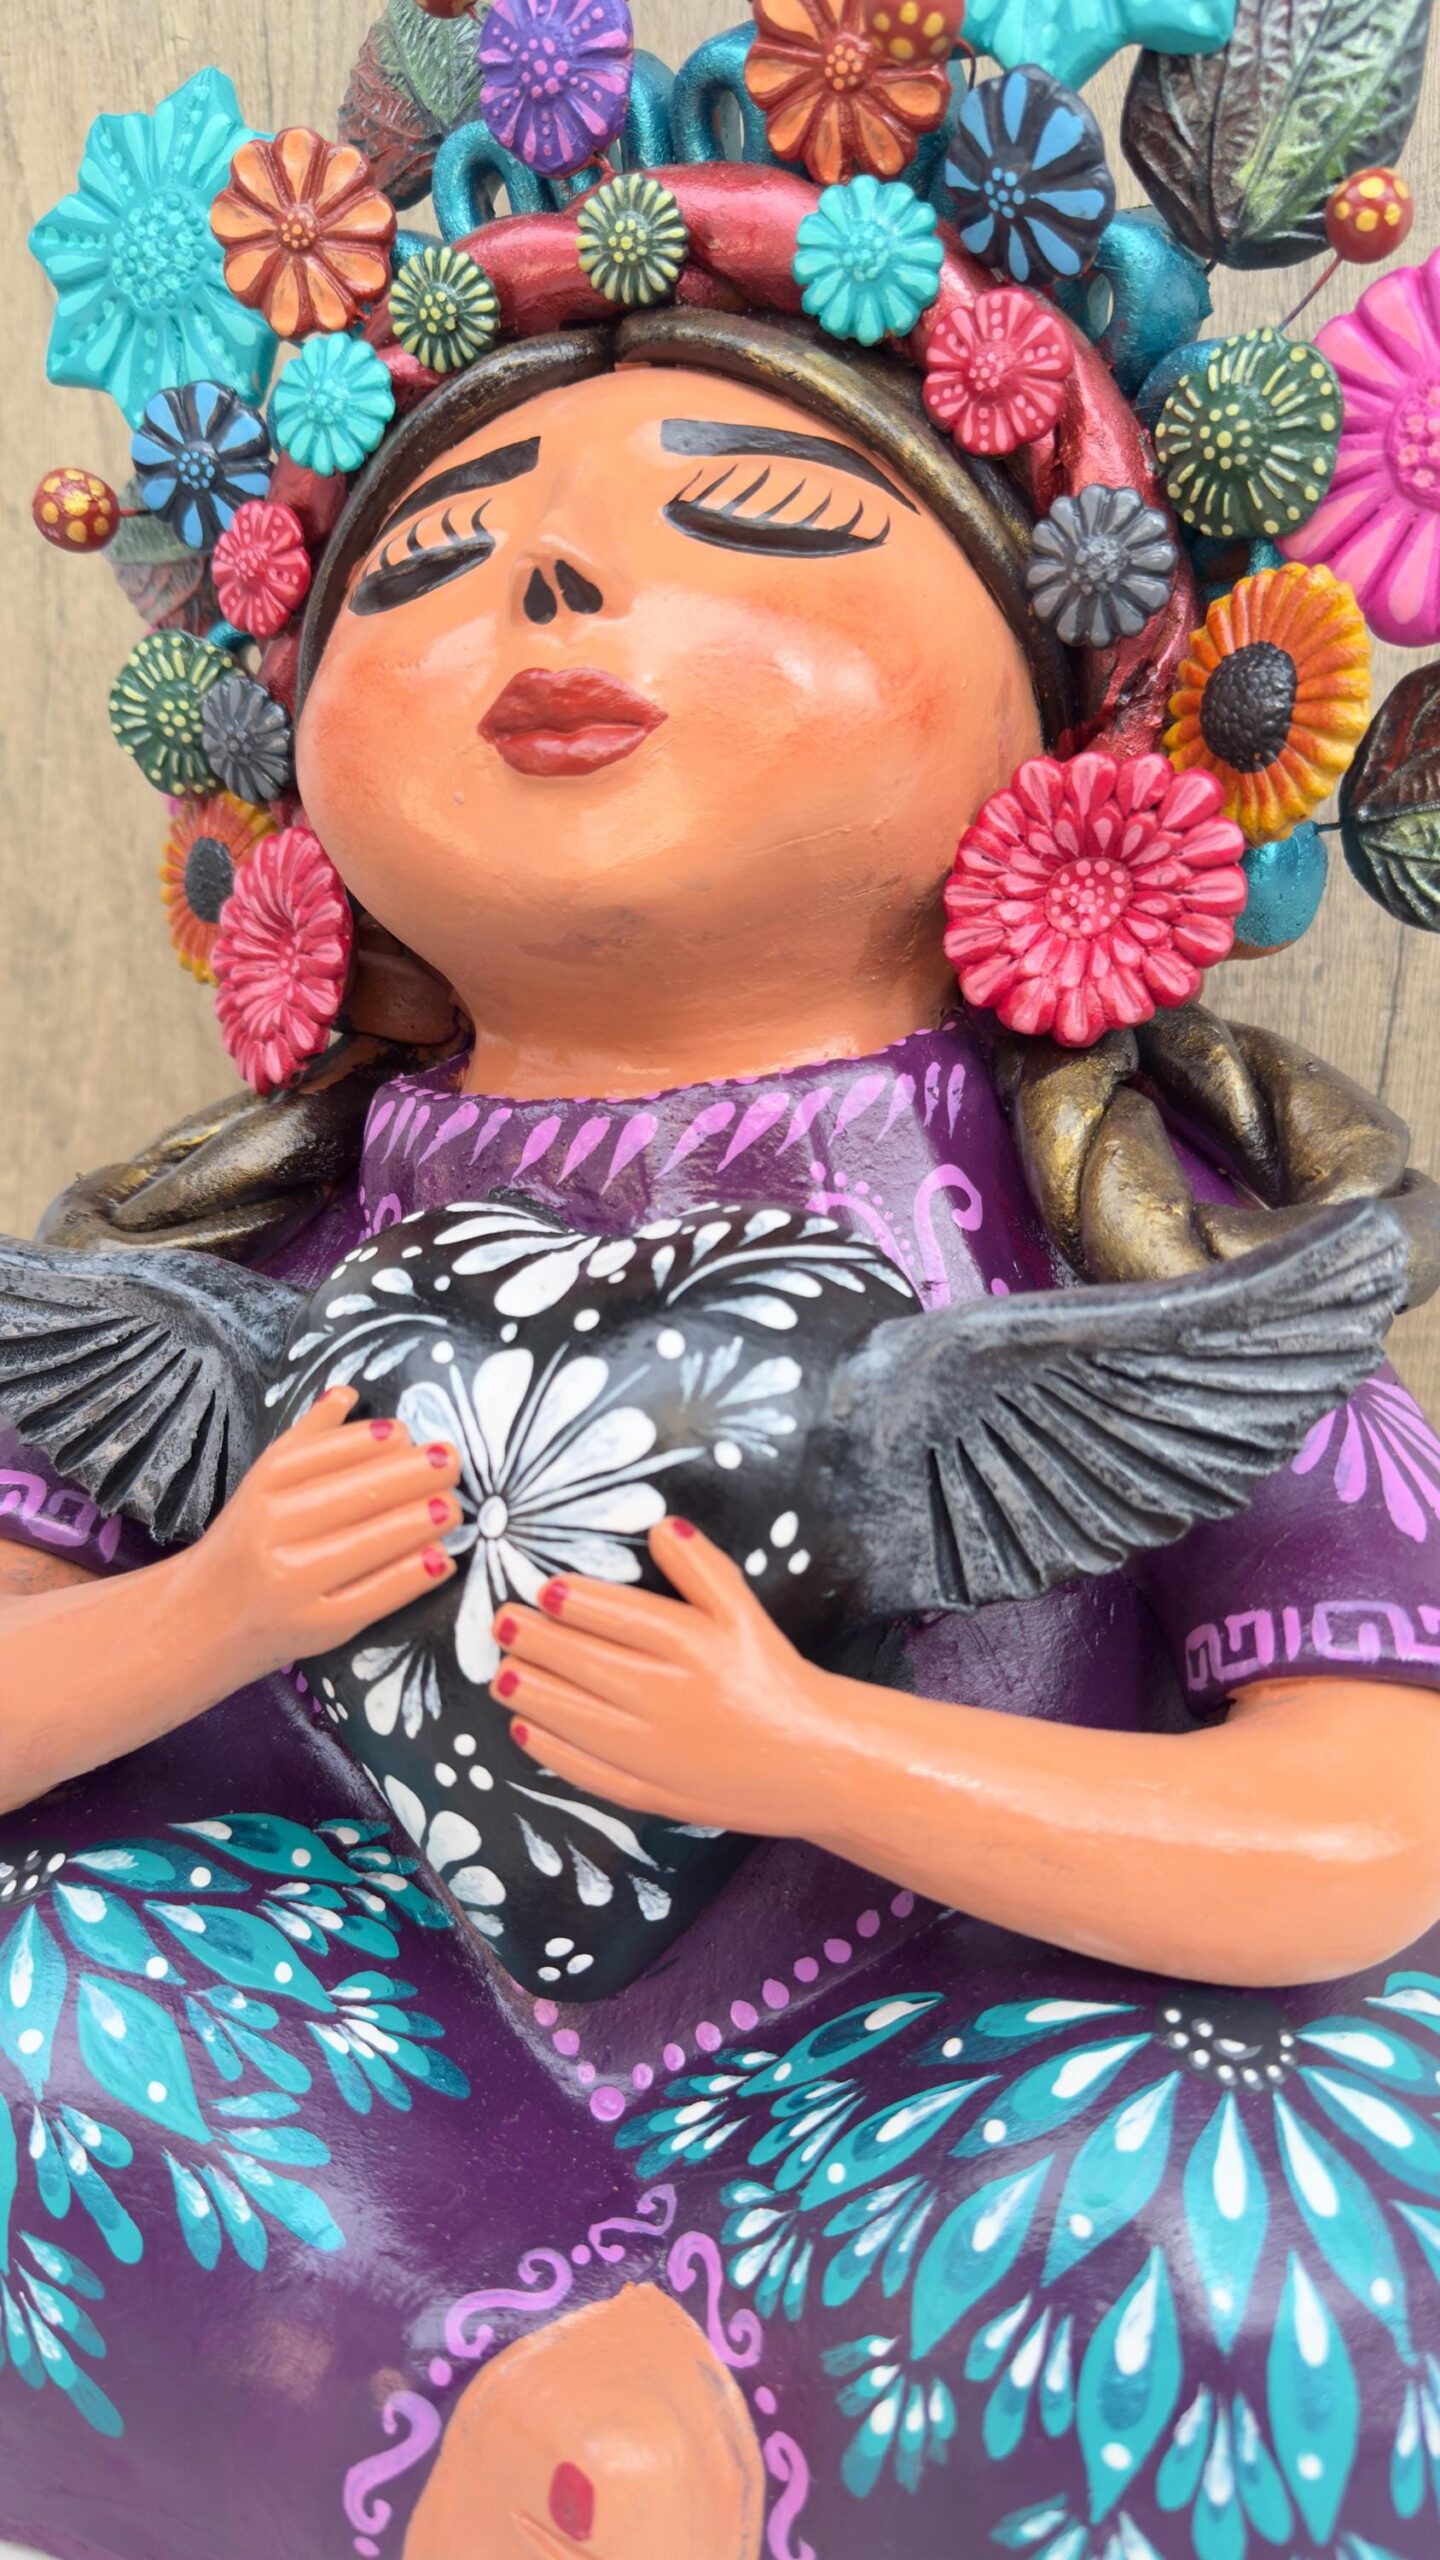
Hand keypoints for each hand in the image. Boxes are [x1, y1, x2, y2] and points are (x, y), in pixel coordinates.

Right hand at [183, 1387, 461, 1684]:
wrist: (199, 1621)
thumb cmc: (246, 1542)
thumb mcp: (262, 1483)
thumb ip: (307, 1438)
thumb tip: (348, 1393)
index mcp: (264, 1484)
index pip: (331, 1452)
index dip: (378, 1441)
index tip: (411, 1433)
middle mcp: (275, 1528)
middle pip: (359, 1493)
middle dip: (415, 1474)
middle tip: (451, 1462)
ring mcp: (295, 1580)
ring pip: (373, 1541)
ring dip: (423, 1520)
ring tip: (454, 1506)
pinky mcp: (317, 1625)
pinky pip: (376, 1595)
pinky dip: (413, 1575)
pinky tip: (442, 1558)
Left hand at [489, 1519, 839, 1834]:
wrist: (817, 1760)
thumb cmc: (777, 1679)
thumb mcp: (746, 1612)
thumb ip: (701, 1567)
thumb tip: (660, 1525)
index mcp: (689, 1644)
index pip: (611, 1614)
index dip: (566, 1601)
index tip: (541, 1592)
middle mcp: (665, 1695)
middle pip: (579, 1661)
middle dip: (531, 1641)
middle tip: (502, 1625)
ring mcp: (652, 1749)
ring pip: (570, 1715)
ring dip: (528, 1692)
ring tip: (501, 1674)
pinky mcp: (649, 1792)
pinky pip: (584, 1769)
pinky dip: (548, 1748)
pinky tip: (524, 1729)